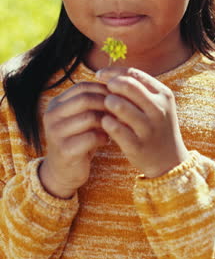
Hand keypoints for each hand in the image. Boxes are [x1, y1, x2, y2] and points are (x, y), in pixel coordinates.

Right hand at [39, 82, 109, 198]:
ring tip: (113, 126)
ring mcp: (55, 133)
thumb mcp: (81, 117)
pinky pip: (91, 137)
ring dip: (107, 121)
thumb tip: (117, 89)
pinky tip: (106, 141)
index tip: (117, 96)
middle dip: (106, 104)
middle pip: (85, 99)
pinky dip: (103, 137)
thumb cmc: (78, 139)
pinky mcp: (64, 150)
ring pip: (89, 117)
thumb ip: (92, 103)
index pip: (82, 86)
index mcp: (55, 104)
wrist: (63, 171)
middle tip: (120, 111)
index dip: (102, 89)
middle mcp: (52, 115)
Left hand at [96, 67, 188, 177]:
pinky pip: (114, 128)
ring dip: (107, 103)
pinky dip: (106, 122)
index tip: (99, 74)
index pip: (134, 74)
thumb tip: (108, 75)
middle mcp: (159, 110)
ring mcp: (149, 128)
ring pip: (119, 106)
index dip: (113, 71)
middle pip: (128, 86)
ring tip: (105, 106)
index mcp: (163, 95)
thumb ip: (137, 89)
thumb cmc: (155, 126)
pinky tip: (105, 122)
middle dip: (111, 85)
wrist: (169, 161)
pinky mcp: (138, 146)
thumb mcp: (155, 104)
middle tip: (103, 90)